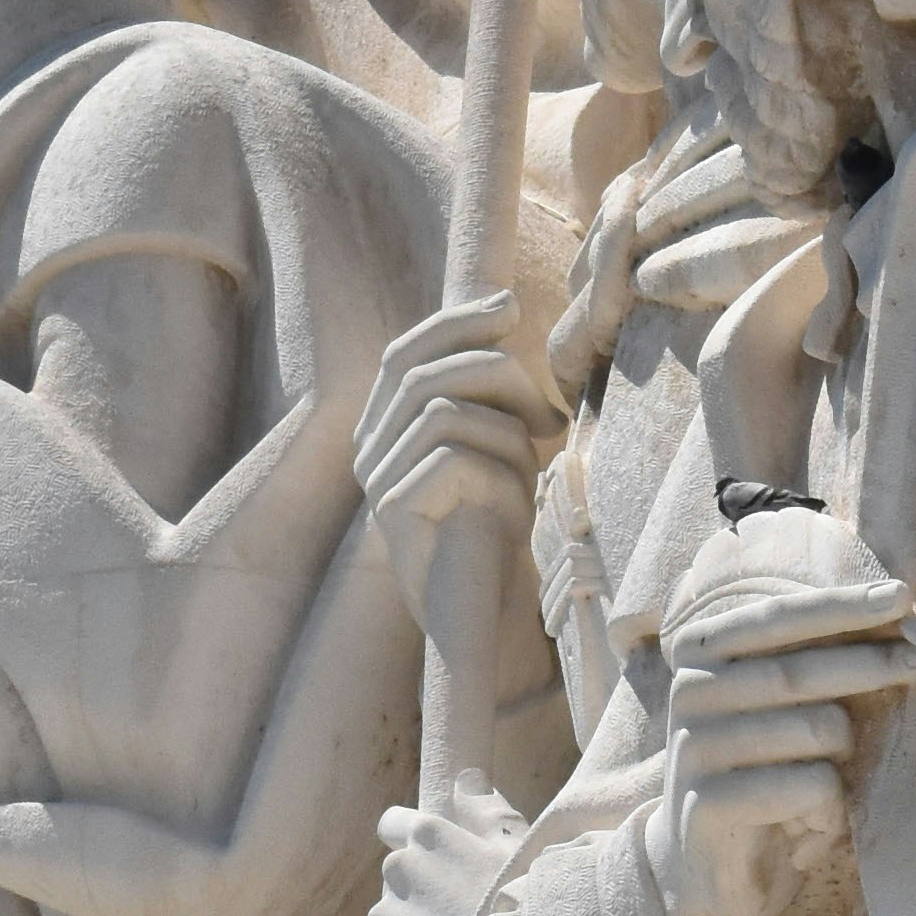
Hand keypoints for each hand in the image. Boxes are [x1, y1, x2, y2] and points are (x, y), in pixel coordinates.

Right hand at [355, 288, 560, 638]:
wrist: (486, 611)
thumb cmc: (497, 522)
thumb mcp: (498, 437)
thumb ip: (488, 384)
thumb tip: (503, 305)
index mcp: (385, 424)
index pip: (406, 352)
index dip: (454, 322)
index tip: (509, 306)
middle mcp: (369, 448)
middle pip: (422, 374)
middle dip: (497, 376)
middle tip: (546, 419)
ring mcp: (376, 481)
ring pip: (442, 413)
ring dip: (505, 435)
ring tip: (529, 474)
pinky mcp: (393, 513)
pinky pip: (451, 459)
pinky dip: (498, 473)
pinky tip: (513, 506)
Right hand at [642, 507, 915, 915]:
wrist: (704, 868)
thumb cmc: (762, 772)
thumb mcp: (781, 706)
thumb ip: (814, 657)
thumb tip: (896, 606)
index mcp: (701, 652)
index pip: (777, 616)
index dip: (841, 605)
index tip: (902, 595)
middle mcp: (690, 690)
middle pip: (800, 668)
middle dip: (874, 663)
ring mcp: (694, 747)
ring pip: (816, 728)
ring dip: (847, 757)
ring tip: (833, 783)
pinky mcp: (708, 804)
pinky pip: (810, 787)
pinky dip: (831, 808)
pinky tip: (812, 826)